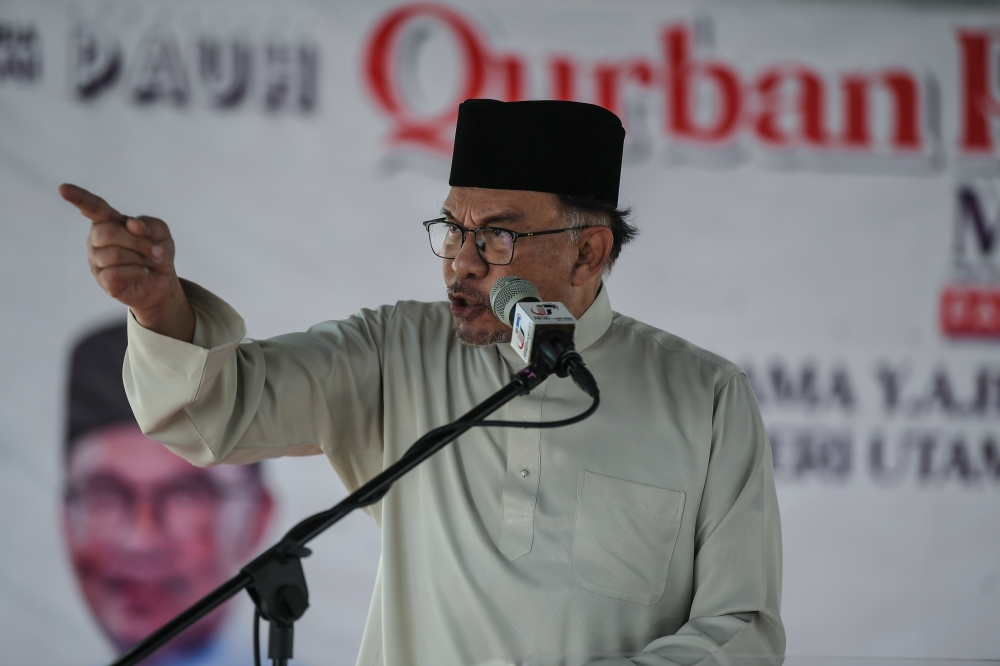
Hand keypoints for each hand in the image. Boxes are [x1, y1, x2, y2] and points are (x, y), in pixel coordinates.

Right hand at [60, 183, 194, 341]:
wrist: (162, 279)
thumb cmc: (156, 250)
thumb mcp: (160, 233)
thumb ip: (149, 225)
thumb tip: (131, 225)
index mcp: (109, 221)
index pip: (93, 207)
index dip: (79, 198)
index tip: (63, 188)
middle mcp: (97, 239)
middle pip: (108, 233)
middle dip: (138, 242)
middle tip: (156, 251)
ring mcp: (97, 260)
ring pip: (114, 254)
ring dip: (141, 258)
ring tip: (150, 262)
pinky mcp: (103, 280)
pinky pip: (115, 273)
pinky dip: (136, 272)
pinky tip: (143, 272)